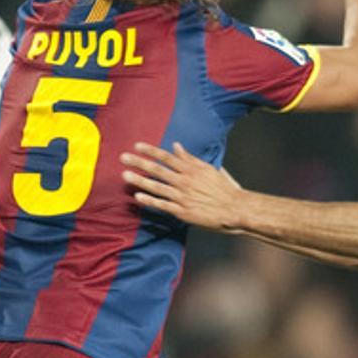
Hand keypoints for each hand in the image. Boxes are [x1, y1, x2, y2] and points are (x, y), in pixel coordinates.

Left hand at [121, 142, 243, 230]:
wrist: (234, 209)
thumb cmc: (222, 188)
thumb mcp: (207, 169)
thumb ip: (189, 158)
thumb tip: (176, 146)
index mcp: (191, 169)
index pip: (166, 157)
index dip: (150, 151)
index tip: (137, 146)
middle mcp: (185, 181)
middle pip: (158, 170)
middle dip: (139, 163)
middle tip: (123, 157)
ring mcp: (182, 197)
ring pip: (157, 187)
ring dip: (140, 180)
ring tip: (125, 175)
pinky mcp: (182, 212)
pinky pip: (163, 205)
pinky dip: (150, 200)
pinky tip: (138, 197)